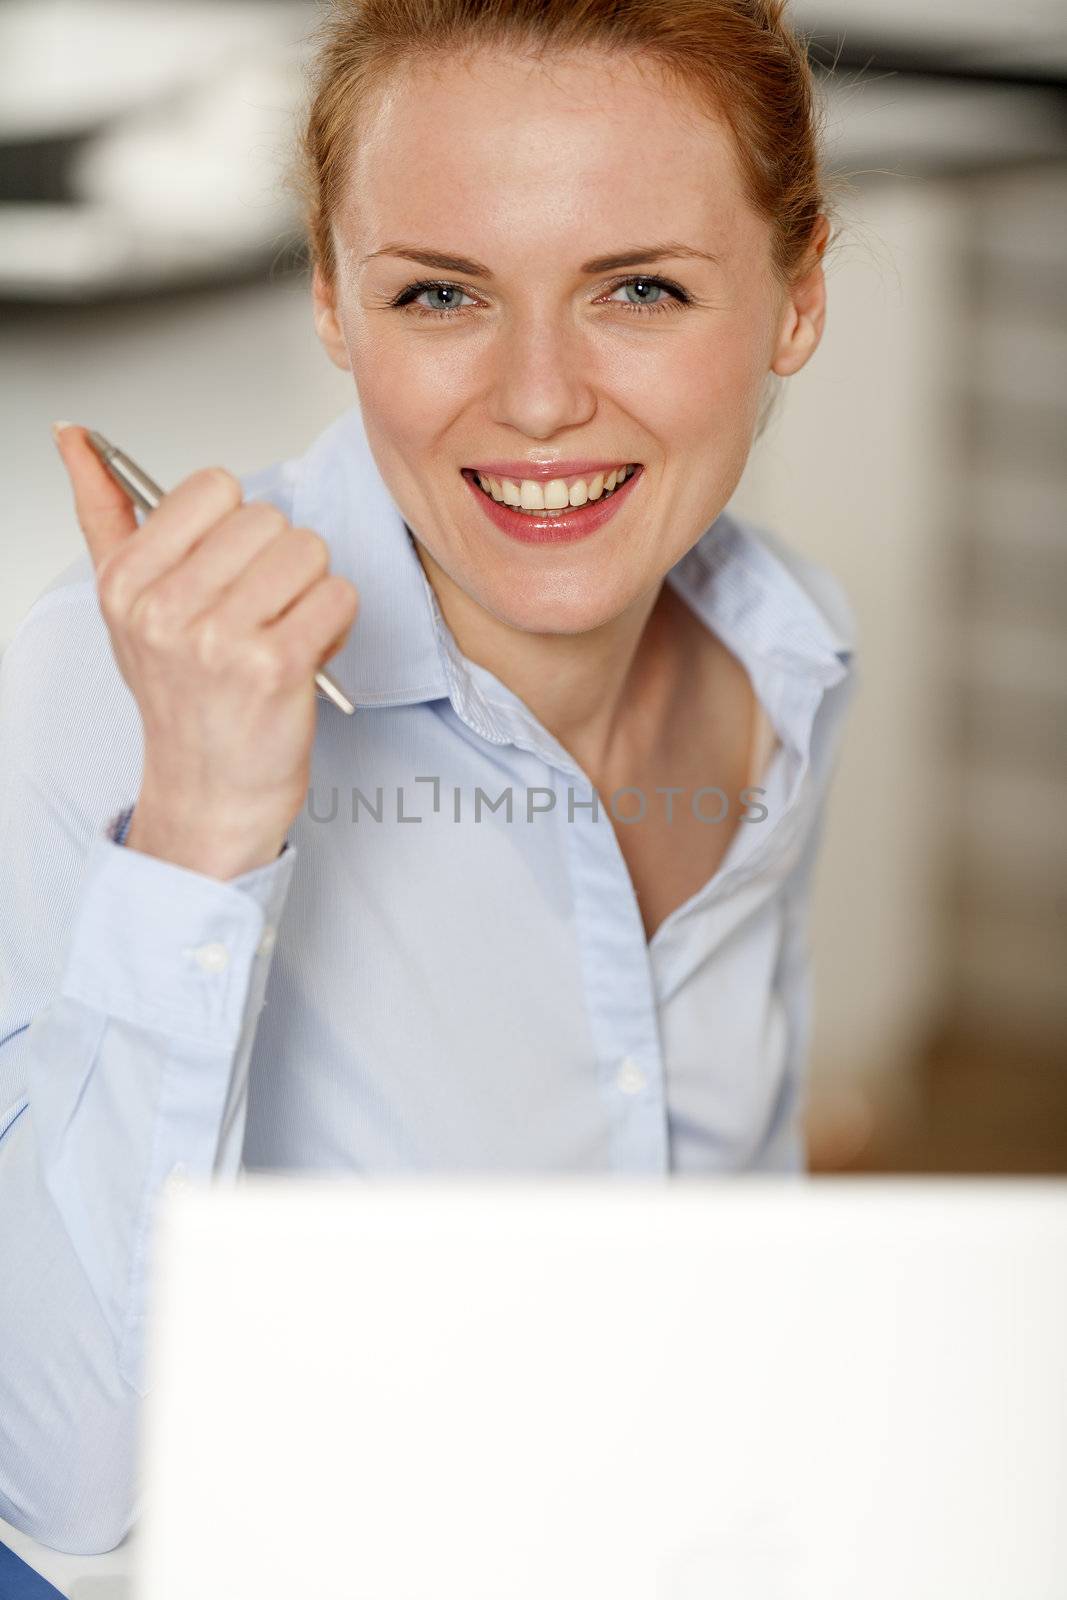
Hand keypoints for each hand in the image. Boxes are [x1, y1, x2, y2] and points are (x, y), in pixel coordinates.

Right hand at [53, 424, 359, 878]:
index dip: (237, 528)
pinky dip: (335, 623)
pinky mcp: (276, 668)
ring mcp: (219, 639)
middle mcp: (165, 609)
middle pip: (269, 519)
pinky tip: (304, 655)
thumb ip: (105, 513)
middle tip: (258, 617)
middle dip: (279, 563)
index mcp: (127, 582)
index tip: (225, 575)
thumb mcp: (127, 604)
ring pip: (309, 551)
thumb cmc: (182, 698)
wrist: (211, 792)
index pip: (214, 486)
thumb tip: (75, 437)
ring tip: (281, 634)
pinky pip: (337, 596)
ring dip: (311, 592)